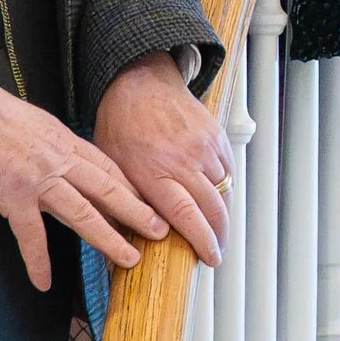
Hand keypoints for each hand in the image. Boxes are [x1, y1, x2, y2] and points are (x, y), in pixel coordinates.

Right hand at [0, 79, 169, 290]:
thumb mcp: (39, 125)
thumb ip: (58, 147)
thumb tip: (73, 162)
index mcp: (66, 143)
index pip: (109, 168)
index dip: (132, 189)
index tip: (151, 205)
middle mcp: (59, 161)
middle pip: (107, 189)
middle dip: (137, 212)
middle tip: (160, 231)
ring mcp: (37, 180)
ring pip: (82, 212)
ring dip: (108, 238)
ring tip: (128, 258)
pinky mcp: (11, 196)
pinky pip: (30, 235)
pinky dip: (37, 261)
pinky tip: (43, 281)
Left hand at [94, 52, 231, 264]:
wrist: (140, 82)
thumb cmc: (121, 126)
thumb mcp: (111, 169)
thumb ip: (119, 207)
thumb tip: (116, 246)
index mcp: (154, 172)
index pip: (187, 216)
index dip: (202, 241)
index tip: (210, 258)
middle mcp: (184, 160)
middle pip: (213, 208)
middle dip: (219, 236)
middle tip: (217, 252)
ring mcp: (204, 147)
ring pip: (225, 191)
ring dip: (224, 215)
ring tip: (218, 231)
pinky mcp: (216, 136)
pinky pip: (228, 171)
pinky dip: (226, 189)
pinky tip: (219, 201)